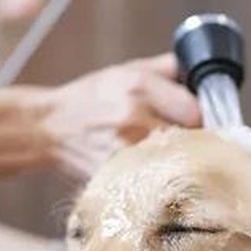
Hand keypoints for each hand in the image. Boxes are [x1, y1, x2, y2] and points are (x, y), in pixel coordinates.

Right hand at [36, 53, 200, 177]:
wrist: (48, 126)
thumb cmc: (91, 98)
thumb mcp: (127, 70)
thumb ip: (167, 69)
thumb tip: (201, 70)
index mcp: (139, 86)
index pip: (195, 110)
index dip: (202, 120)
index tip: (199, 124)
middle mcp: (133, 116)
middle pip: (189, 140)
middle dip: (193, 144)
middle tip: (187, 144)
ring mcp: (124, 149)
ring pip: (173, 163)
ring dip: (177, 164)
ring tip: (167, 158)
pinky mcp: (116, 175)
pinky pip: (152, 181)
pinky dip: (157, 180)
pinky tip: (150, 173)